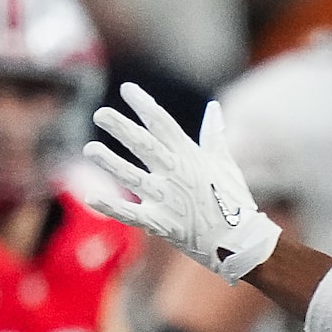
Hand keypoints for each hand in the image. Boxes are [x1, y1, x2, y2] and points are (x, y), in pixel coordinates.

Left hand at [82, 90, 281, 281]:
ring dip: (110, 163)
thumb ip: (213, 135)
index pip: (163, 124)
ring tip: (90, 149)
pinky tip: (91, 197)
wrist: (241, 242)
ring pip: (133, 177)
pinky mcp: (161, 224)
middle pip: (145, 145)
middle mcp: (176, 174)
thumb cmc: (233, 201)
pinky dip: (111, 207)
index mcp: (191, 156)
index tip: (126, 89)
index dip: (144, 105)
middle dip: (121, 128)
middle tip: (99, 115)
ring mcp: (167, 199)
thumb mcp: (226, 163)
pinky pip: (131, 214)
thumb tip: (214, 107)